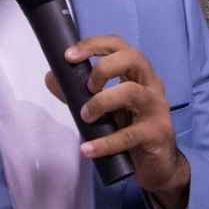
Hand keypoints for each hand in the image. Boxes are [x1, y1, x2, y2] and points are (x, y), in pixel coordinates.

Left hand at [45, 35, 189, 208]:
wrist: (156, 163)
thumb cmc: (128, 126)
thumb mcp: (102, 106)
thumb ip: (77, 91)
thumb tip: (51, 77)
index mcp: (136, 72)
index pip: (118, 45)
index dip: (93, 45)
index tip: (68, 56)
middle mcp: (150, 83)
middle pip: (133, 58)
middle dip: (103, 68)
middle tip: (87, 87)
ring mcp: (157, 107)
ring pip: (132, 91)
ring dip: (102, 101)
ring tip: (85, 116)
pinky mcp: (158, 132)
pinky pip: (130, 135)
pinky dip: (105, 142)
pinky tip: (87, 148)